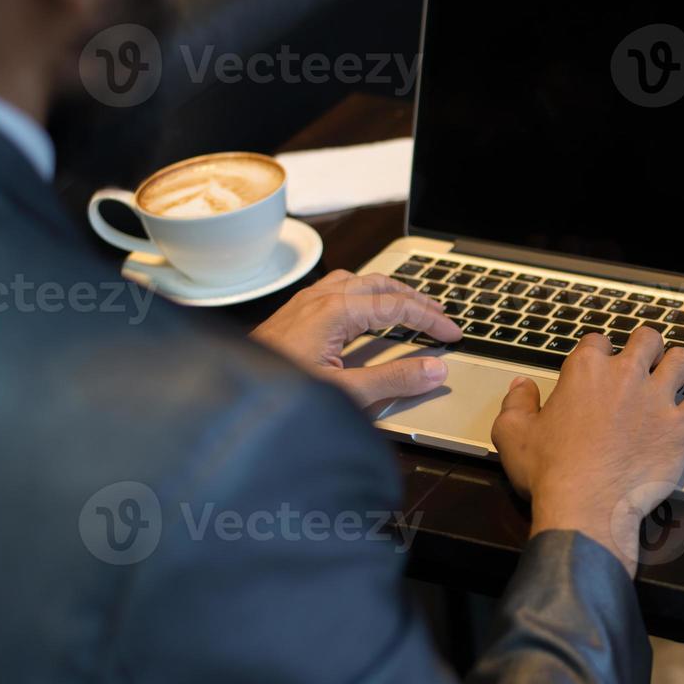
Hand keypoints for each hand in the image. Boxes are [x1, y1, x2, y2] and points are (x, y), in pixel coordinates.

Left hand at [250, 271, 460, 407]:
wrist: (230, 401)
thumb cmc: (279, 397)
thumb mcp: (346, 393)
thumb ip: (394, 380)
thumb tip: (435, 370)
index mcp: (335, 311)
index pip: (397, 306)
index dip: (430, 319)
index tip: (453, 334)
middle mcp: (319, 298)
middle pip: (380, 285)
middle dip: (414, 299)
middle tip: (440, 316)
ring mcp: (304, 303)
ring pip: (357, 282)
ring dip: (388, 292)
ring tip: (409, 307)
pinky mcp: (294, 314)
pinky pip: (338, 290)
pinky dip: (364, 295)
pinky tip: (364, 311)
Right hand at [491, 327, 683, 576]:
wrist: (586, 506)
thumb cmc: (550, 473)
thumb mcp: (512, 435)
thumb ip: (517, 403)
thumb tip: (521, 385)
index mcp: (585, 372)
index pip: (598, 342)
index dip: (602, 349)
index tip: (605, 359)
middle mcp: (625, 376)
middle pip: (646, 341)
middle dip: (650, 345)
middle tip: (653, 356)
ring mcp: (657, 399)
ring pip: (682, 361)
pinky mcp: (681, 426)